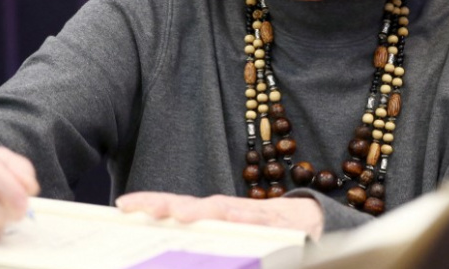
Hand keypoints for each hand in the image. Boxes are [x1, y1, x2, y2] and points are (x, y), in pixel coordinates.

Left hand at [115, 192, 323, 239]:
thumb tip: (181, 239)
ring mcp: (255, 215)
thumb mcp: (242, 239)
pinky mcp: (277, 221)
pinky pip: (251, 219)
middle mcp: (235, 212)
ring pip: (218, 210)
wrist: (325, 225)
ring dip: (192, 210)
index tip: (123, 206)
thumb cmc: (281, 236)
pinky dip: (231, 217)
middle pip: (193, 206)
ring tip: (167, 213)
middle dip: (163, 204)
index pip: (183, 209)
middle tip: (132, 206)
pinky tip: (216, 216)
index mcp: (222, 217)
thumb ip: (215, 243)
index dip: (155, 204)